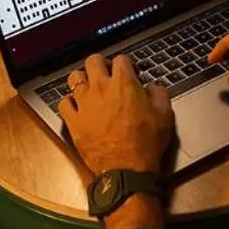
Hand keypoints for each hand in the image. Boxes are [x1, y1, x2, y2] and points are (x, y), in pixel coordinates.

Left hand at [56, 52, 174, 175]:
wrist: (127, 169)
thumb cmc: (145, 143)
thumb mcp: (164, 115)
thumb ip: (159, 94)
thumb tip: (154, 87)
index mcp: (124, 83)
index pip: (121, 59)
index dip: (127, 64)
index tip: (131, 72)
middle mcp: (101, 88)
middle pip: (93, 60)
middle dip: (101, 64)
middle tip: (107, 73)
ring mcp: (84, 104)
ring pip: (74, 77)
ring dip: (83, 79)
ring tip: (90, 87)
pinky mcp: (74, 121)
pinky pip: (64, 103)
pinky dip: (69, 102)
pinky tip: (77, 106)